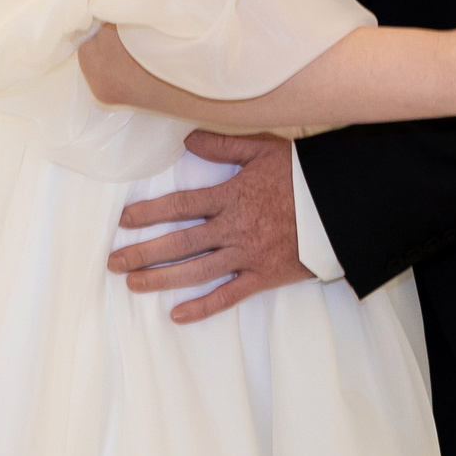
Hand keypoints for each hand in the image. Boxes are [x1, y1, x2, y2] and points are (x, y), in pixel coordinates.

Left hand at [108, 131, 311, 322]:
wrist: (342, 205)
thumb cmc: (302, 175)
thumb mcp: (264, 150)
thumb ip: (224, 146)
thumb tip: (187, 140)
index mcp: (231, 196)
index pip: (181, 205)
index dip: (150, 212)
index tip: (124, 220)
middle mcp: (233, 228)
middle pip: (180, 242)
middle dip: (143, 251)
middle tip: (113, 261)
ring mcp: (248, 255)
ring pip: (196, 271)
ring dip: (162, 278)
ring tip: (133, 283)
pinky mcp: (264, 276)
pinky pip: (229, 296)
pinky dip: (203, 307)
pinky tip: (177, 315)